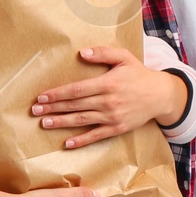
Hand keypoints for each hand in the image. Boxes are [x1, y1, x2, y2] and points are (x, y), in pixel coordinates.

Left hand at [33, 45, 185, 147]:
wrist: (160, 95)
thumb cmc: (139, 74)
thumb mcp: (124, 57)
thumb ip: (103, 53)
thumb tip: (82, 53)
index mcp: (107, 83)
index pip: (76, 90)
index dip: (57, 94)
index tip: (42, 97)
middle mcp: (108, 101)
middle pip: (75, 106)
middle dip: (53, 108)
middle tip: (35, 111)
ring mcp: (112, 117)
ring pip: (81, 120)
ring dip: (61, 122)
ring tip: (45, 123)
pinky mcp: (117, 128)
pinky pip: (96, 136)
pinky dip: (81, 141)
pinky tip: (67, 143)